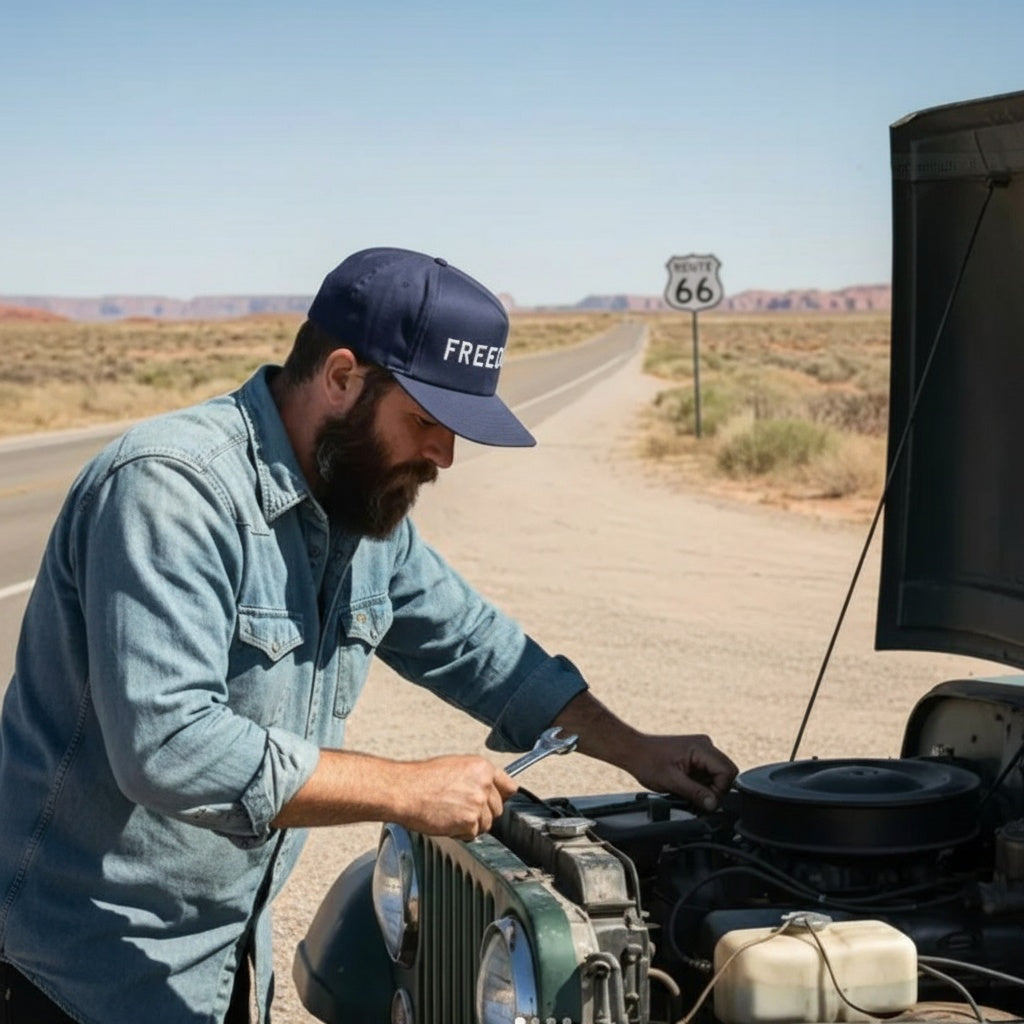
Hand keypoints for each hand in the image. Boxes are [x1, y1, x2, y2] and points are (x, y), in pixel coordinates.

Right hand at [394, 755, 517, 839]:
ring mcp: (478, 804)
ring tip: (451, 814)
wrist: (405, 791)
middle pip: (498, 809)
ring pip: (486, 824)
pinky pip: (472, 834)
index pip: (509, 787)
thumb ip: (477, 777)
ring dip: (471, 824)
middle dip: (483, 812)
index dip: (500, 796)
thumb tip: (489, 788)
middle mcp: (484, 785)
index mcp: (482, 768)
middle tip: (462, 809)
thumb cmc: (423, 778)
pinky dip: (460, 833)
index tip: (497, 801)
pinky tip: (446, 822)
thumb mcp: (456, 766)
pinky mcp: (469, 822)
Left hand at [625, 733, 737, 810]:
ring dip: (708, 788)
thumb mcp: (672, 781)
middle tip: (700, 801)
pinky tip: (688, 788)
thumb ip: (695, 793)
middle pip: (727, 772)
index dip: (720, 790)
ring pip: (718, 775)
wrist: (633, 751)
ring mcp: (701, 750)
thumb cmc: (647, 761)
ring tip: (689, 793)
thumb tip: (714, 805)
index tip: (706, 802)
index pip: (727, 771)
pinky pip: (708, 773)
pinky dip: (702, 784)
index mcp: (702, 747)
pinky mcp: (696, 756)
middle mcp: (705, 745)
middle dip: (716, 790)